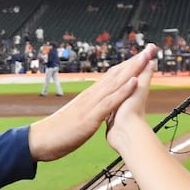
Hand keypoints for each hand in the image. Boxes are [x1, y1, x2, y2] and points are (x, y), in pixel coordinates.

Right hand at [27, 44, 156, 160]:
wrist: (40, 140)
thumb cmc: (57, 132)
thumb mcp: (76, 118)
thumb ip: (86, 110)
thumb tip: (94, 109)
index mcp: (88, 97)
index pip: (110, 78)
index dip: (126, 67)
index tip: (140, 58)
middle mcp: (90, 96)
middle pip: (115, 75)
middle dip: (133, 62)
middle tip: (150, 49)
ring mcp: (90, 105)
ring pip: (115, 84)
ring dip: (132, 70)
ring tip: (146, 57)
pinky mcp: (89, 117)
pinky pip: (109, 102)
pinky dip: (123, 91)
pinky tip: (135, 81)